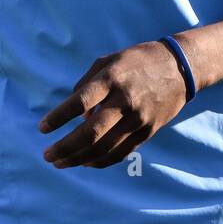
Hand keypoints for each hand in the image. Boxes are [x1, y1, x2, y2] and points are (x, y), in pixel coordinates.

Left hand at [38, 40, 190, 168]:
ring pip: (104, 148)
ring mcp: (138, 119)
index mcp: (112, 78)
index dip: (58, 118)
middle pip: (89, 133)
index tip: (42, 129)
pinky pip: (120, 153)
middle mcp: (124, 100)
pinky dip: (100, 161)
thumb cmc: (137, 61)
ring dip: (78, 159)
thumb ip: (86, 85)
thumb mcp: (108, 60)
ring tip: (60, 163)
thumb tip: (76, 117)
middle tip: (47, 155)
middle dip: (65, 148)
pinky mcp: (147, 131)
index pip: (79, 102)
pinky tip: (85, 163)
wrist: (181, 68)